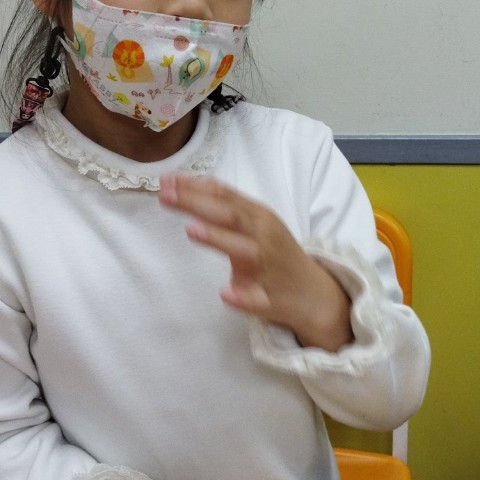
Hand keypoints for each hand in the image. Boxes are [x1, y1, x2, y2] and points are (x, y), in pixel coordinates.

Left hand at [159, 173, 352, 350]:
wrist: (314, 293)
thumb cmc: (276, 252)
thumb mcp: (256, 221)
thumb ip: (227, 203)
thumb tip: (191, 182)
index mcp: (258, 216)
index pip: (224, 195)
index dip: (195, 187)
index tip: (165, 180)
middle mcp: (263, 237)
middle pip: (229, 216)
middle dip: (197, 204)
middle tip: (165, 195)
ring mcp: (267, 268)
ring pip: (244, 251)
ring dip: (218, 238)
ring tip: (191, 229)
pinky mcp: (270, 300)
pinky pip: (256, 300)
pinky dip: (242, 297)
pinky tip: (225, 294)